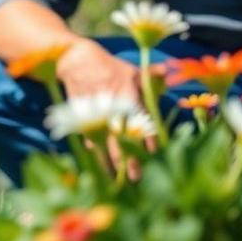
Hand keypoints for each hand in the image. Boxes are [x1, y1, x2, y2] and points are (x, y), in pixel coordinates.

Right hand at [56, 40, 150, 176]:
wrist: (75, 60)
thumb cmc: (108, 66)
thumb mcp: (130, 69)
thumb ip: (149, 75)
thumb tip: (165, 71)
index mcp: (127, 94)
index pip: (141, 121)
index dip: (147, 139)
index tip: (153, 155)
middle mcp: (112, 106)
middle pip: (122, 138)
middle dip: (129, 160)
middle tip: (137, 178)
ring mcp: (95, 112)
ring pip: (104, 142)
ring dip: (110, 161)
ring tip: (117, 179)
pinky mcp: (81, 115)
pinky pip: (89, 137)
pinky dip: (95, 151)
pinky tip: (100, 165)